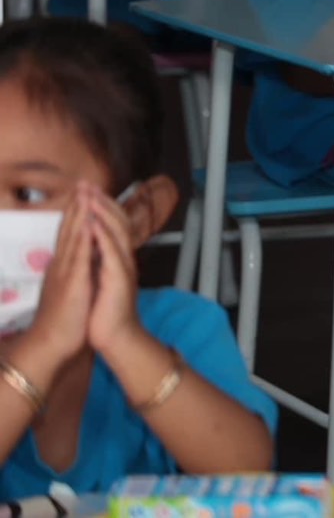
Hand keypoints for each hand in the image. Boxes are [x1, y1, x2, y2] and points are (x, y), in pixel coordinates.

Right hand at [13, 185, 93, 379]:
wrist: (50, 345)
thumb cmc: (62, 322)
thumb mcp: (69, 291)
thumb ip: (73, 275)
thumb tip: (79, 263)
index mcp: (63, 268)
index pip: (69, 235)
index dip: (75, 214)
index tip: (82, 195)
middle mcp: (62, 266)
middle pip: (69, 229)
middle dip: (77, 205)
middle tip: (82, 182)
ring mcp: (65, 272)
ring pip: (72, 236)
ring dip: (79, 213)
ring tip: (85, 192)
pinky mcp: (73, 283)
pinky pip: (79, 256)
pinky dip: (83, 238)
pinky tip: (88, 222)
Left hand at [86, 188, 142, 357]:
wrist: (118, 336)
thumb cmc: (106, 312)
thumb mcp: (102, 279)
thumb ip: (102, 260)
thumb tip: (93, 243)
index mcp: (116, 258)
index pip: (111, 224)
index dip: (101, 205)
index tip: (88, 189)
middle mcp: (122, 258)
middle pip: (115, 222)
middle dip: (101, 201)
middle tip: (88, 183)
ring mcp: (123, 267)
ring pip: (115, 233)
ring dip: (103, 212)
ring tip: (91, 195)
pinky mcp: (118, 279)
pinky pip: (111, 252)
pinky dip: (104, 235)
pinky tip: (95, 223)